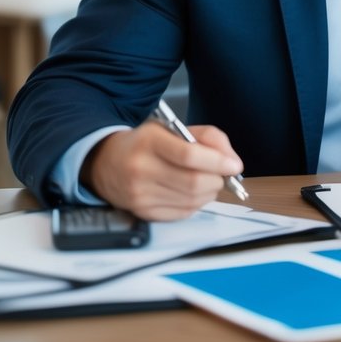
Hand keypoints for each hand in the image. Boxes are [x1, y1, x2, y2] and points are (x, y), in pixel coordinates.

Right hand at [83, 122, 243, 220]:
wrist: (106, 161)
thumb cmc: (147, 143)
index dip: (218, 162)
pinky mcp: (142, 212)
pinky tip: (193, 193)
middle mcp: (141, 169)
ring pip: (191, 200)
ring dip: (209, 192)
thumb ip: (208, 137)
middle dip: (217, 180)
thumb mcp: (174, 128)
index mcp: (150, 142)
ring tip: (209, 181)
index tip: (234, 165)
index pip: (189, 155)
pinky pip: (182, 213)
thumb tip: (232, 161)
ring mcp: (140, 194)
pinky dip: (196, 204)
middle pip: (193, 182)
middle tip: (223, 174)